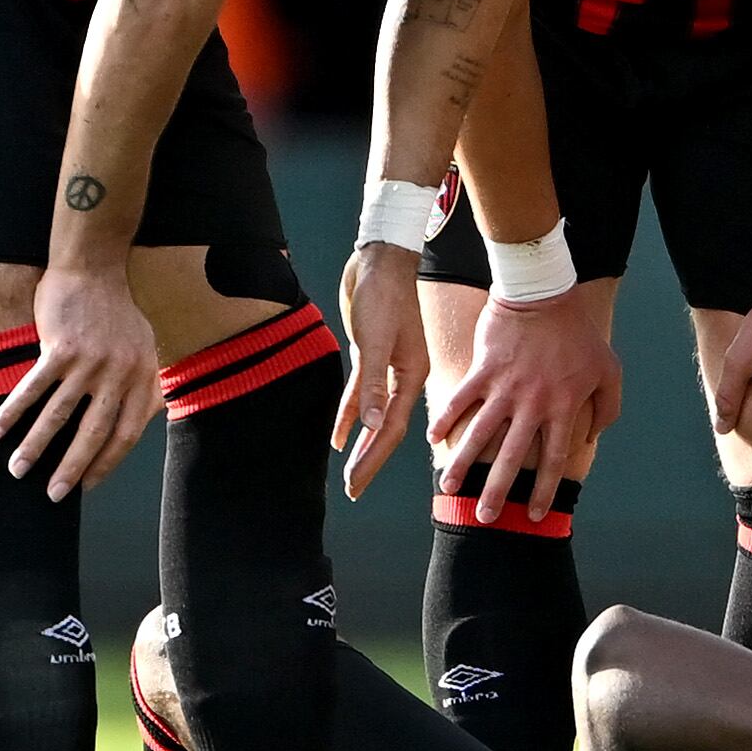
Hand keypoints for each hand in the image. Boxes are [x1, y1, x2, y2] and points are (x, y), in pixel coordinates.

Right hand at [0, 266, 161, 501]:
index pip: (126, 433)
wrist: (94, 268)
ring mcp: (88, 361)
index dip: (106, 462)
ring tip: (17, 470)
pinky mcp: (59, 349)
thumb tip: (145, 420)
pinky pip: (32, 389)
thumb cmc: (117, 312)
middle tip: (52, 494)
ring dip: (35, 446)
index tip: (86, 484)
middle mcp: (118, 373)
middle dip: (71, 467)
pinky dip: (13, 413)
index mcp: (141, 377)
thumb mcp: (144, 347)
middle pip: (93, 432)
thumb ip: (144, 383)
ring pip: (58, 415)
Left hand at [336, 241, 429, 495]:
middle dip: (370, 460)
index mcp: (412, 375)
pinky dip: (349, 416)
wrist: (379, 261)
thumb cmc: (382, 295)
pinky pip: (359, 396)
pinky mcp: (370, 357)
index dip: (373, 458)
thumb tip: (370, 425)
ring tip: (349, 472)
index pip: (391, 428)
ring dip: (360, 443)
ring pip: (372, 416)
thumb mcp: (375, 340)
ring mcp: (387, 368)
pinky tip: (339, 436)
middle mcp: (403, 376)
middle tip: (353, 489)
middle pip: (385, 428)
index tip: (357, 483)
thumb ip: (373, 383)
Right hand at [433, 284, 622, 522]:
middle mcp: (532, 404)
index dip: (544, 490)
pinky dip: (446, 419)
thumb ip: (607, 407)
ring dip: (463, 463)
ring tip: (449, 487)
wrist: (544, 292)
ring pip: (480, 434)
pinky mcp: (483, 369)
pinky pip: (461, 399)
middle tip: (482, 517)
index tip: (531, 514)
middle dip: (497, 491)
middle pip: (513, 457)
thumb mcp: (609, 369)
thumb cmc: (578, 332)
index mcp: (563, 407)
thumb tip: (592, 436)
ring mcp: (504, 387)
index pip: (554, 460)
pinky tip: (433, 439)